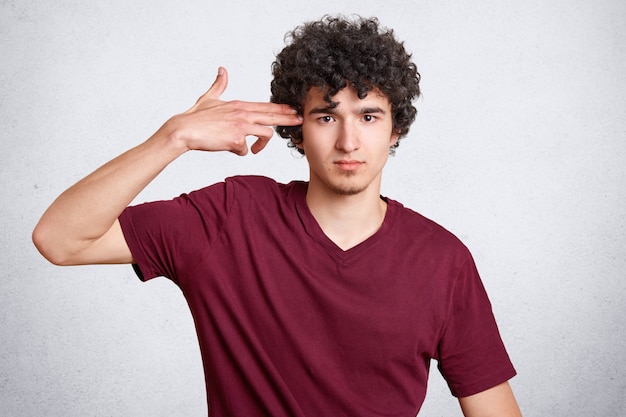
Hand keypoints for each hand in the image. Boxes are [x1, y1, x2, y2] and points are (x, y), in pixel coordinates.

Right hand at [162, 67, 301, 155]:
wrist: (184, 130)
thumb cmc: (195, 117)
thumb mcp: (209, 98)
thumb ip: (219, 85)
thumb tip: (222, 70)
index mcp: (239, 105)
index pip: (266, 106)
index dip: (281, 108)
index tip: (292, 109)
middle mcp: (243, 113)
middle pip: (272, 116)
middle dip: (288, 119)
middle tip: (299, 120)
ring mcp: (241, 126)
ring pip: (265, 134)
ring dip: (261, 145)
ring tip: (256, 149)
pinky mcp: (236, 140)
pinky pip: (246, 150)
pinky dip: (240, 152)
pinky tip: (230, 149)